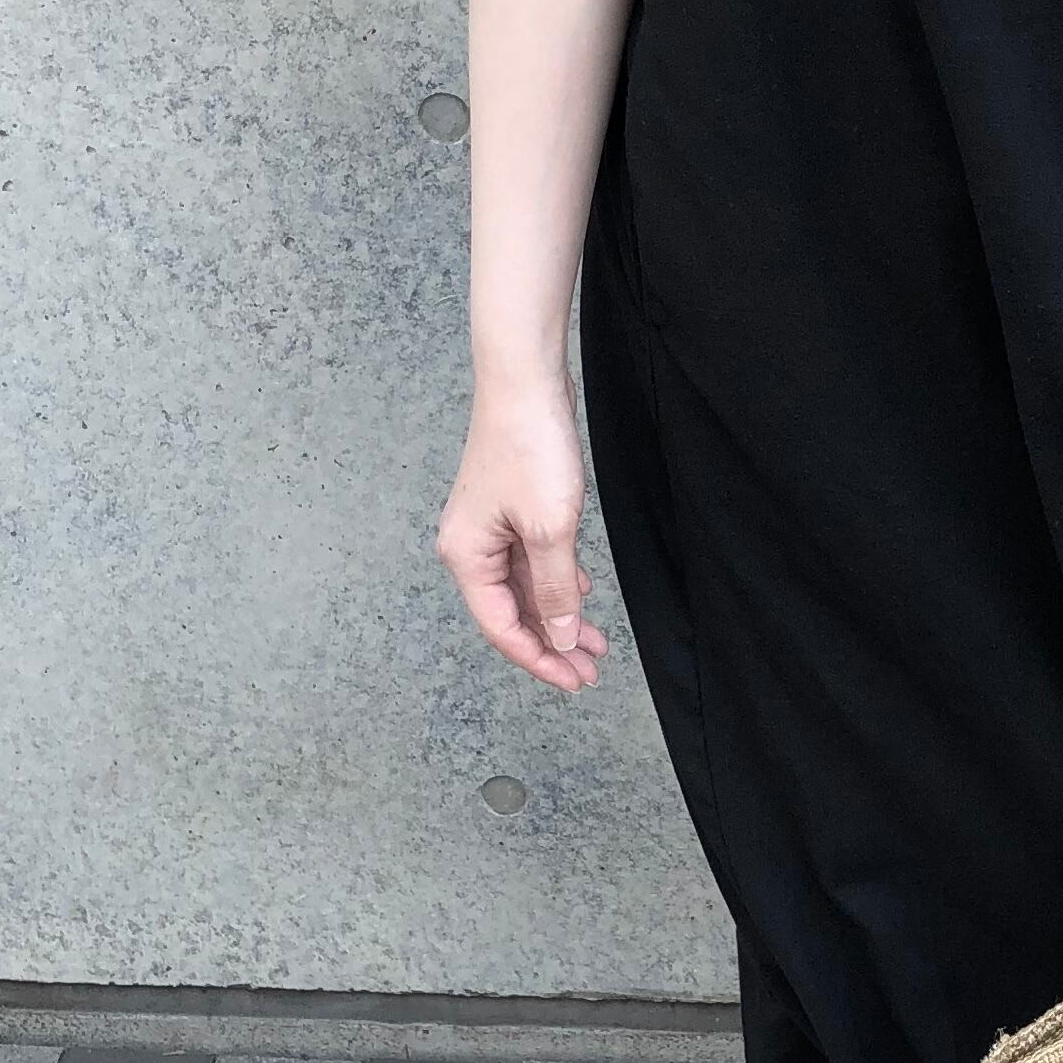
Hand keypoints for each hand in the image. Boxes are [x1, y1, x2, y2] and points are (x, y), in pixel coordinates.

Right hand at [437, 374, 614, 693]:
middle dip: (553, 644)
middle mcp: (470, 547)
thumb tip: (561, 637)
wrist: (525, 381)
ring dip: (560, 615)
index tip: (574, 681)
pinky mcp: (510, 509)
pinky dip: (557, 581)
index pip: (501, 627)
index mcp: (466, 557)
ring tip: (596, 644)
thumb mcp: (550, 530)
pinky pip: (531, 561)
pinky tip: (583, 592)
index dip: (539, 659)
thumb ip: (555, 590)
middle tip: (590, 672)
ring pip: (525, 588)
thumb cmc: (529, 447)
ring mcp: (489, 528)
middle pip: (512, 613)